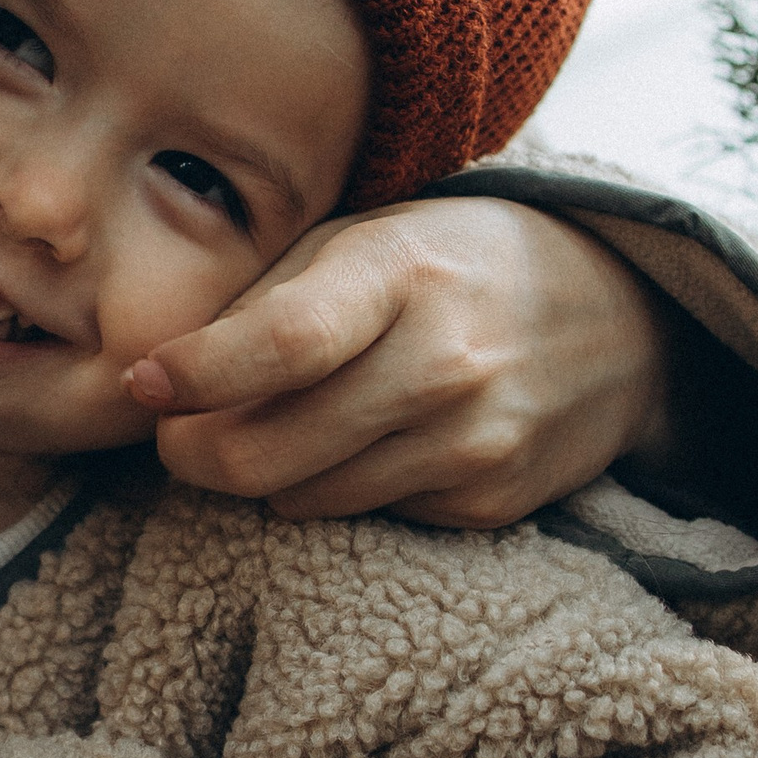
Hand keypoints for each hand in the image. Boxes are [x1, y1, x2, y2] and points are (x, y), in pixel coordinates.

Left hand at [127, 197, 679, 526]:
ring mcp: (475, 439)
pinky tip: (369, 442)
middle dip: (193, 454)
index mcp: (402, 269)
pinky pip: (364, 516)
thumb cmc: (451, 265)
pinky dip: (338, 490)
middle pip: (268, 452)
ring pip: (301, 499)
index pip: (283, 341)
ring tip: (284, 424)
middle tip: (178, 435)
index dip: (196, 374)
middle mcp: (445, 359)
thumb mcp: (362, 240)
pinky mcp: (491, 500)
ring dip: (265, 474)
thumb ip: (264, 298)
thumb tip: (157, 373)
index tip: (140, 385)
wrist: (616, 314)